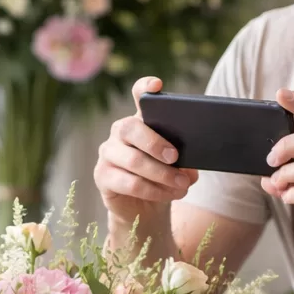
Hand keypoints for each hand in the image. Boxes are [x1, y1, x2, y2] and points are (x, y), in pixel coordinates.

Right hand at [94, 77, 197, 238]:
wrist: (143, 208)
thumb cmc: (162, 178)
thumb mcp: (177, 166)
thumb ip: (184, 160)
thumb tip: (191, 167)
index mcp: (141, 121)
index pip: (139, 96)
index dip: (145, 87)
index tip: (157, 85)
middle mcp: (120, 132)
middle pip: (132, 128)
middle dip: (156, 143)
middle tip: (176, 157)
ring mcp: (108, 153)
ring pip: (134, 160)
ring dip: (162, 174)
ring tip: (181, 185)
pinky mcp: (102, 176)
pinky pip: (129, 183)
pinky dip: (153, 190)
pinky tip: (167, 194)